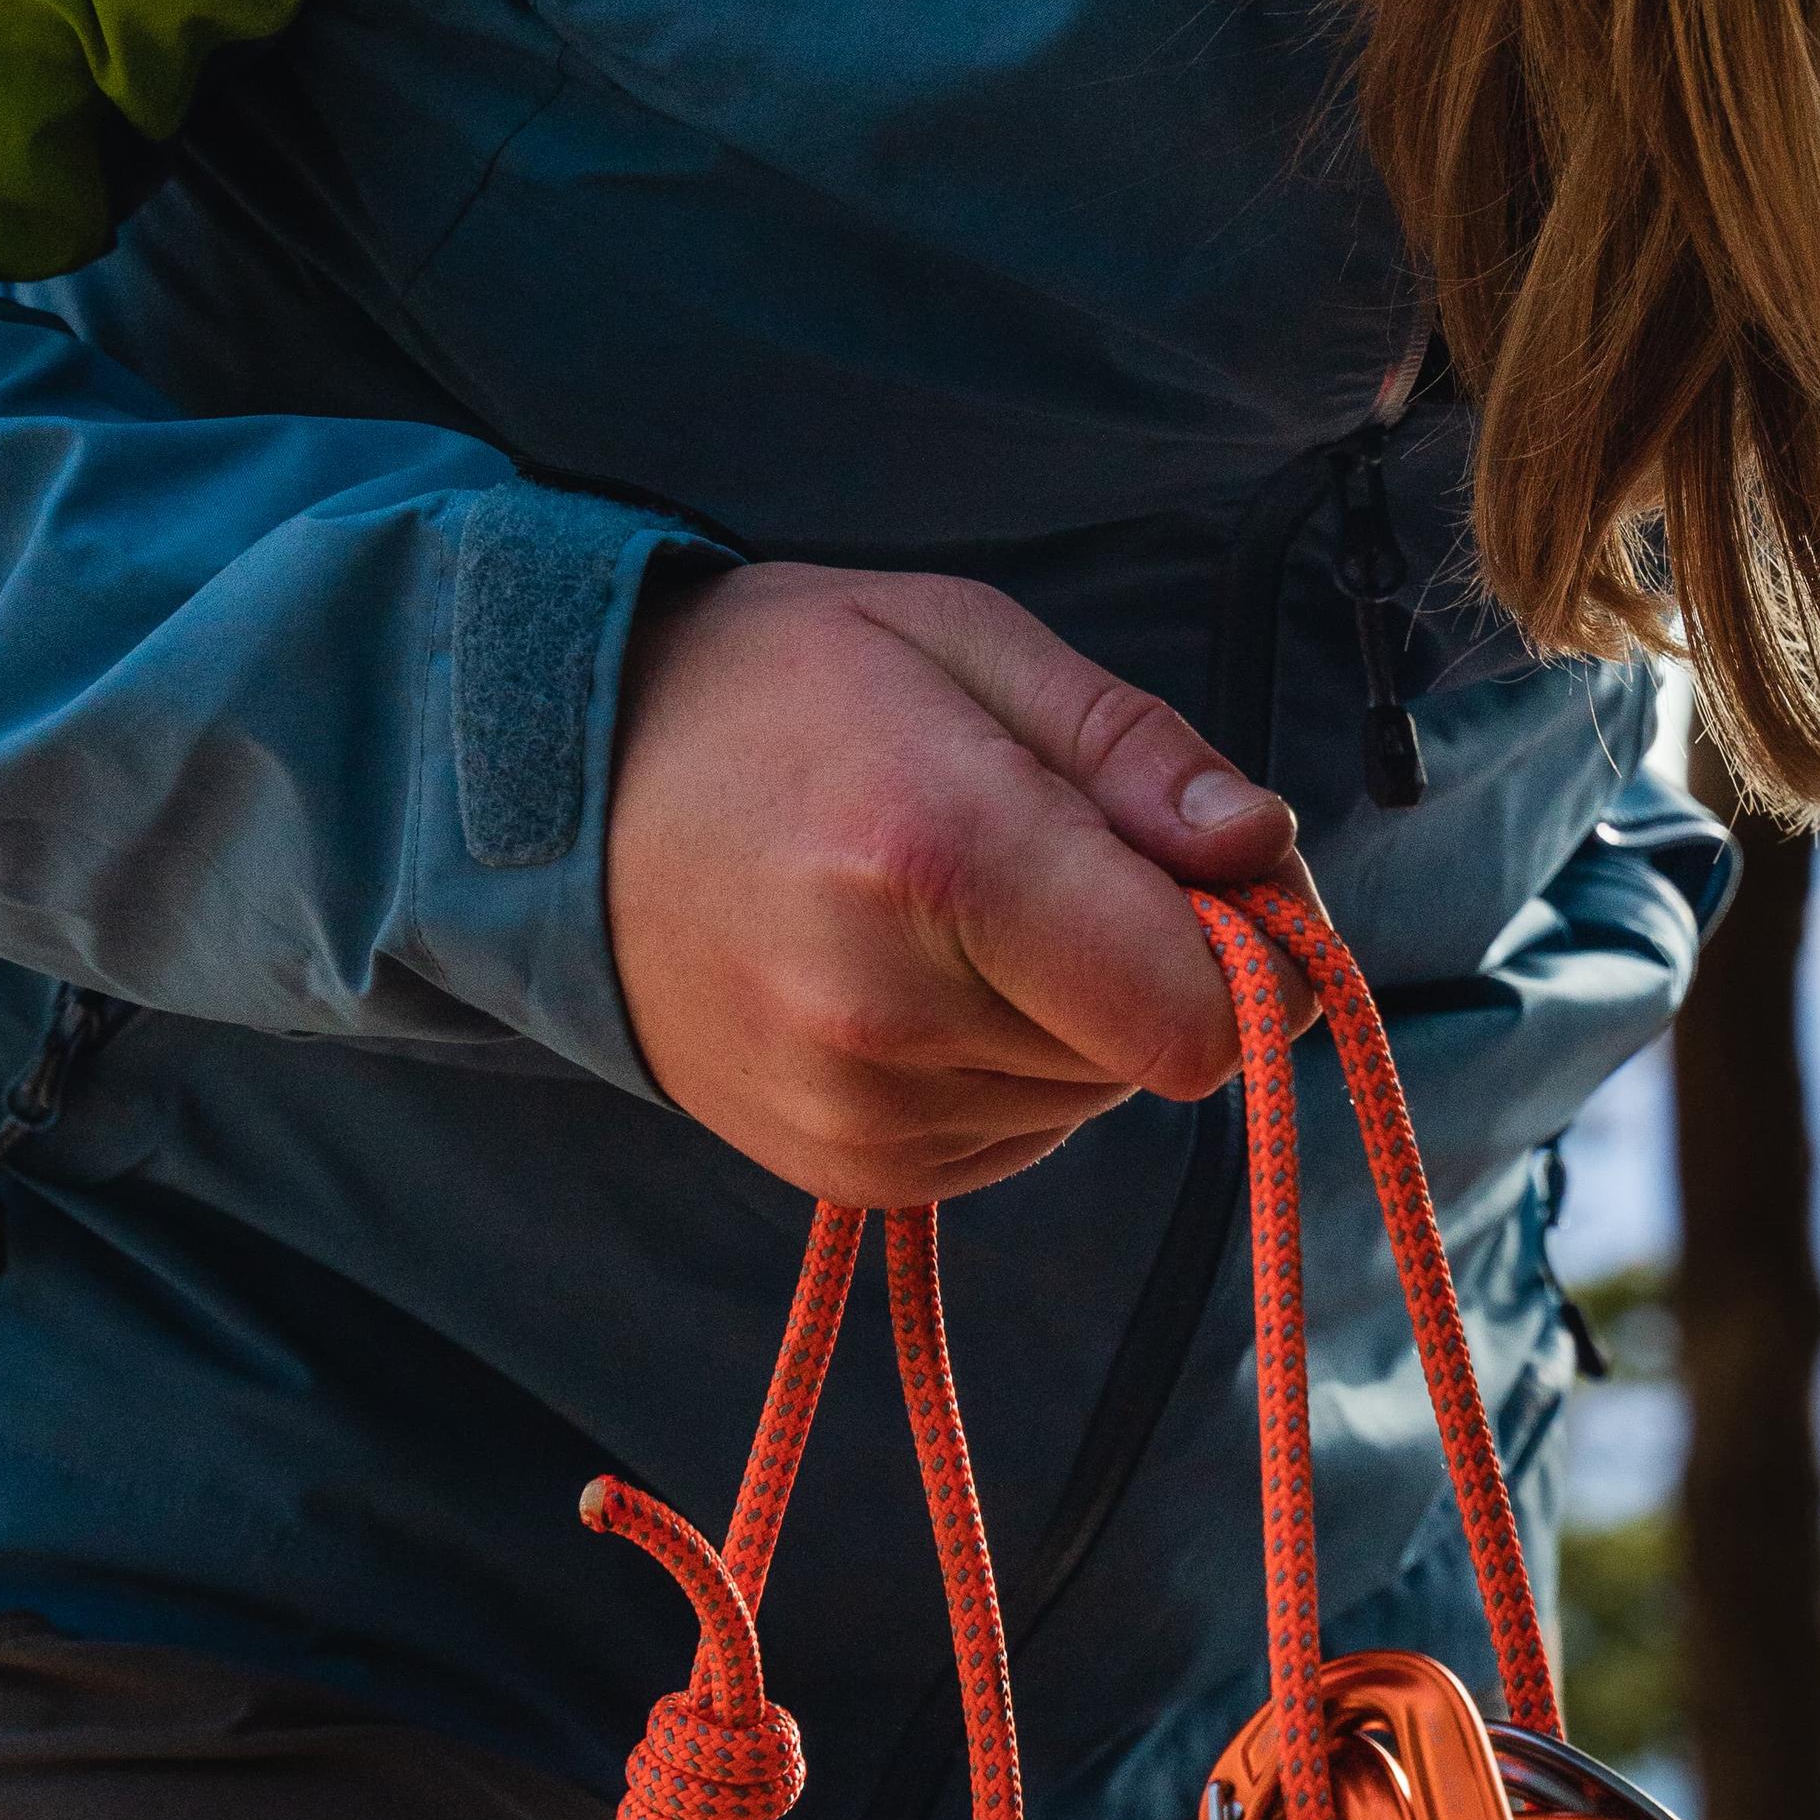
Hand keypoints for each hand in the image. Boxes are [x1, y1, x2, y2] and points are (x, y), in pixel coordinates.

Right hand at [605, 563, 1297, 1205]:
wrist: (557, 798)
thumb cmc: (783, 691)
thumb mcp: (968, 644)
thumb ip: (1137, 754)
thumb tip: (1263, 856)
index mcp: (938, 855)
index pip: (1198, 1012)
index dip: (1252, 951)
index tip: (1211, 872)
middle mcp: (889, 1015)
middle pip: (1158, 1052)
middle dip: (1156, 959)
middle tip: (1053, 851)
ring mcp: (856, 1115)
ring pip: (1092, 1098)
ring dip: (1077, 1013)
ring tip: (956, 906)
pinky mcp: (842, 1175)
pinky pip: (1017, 1135)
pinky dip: (1010, 1063)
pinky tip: (918, 972)